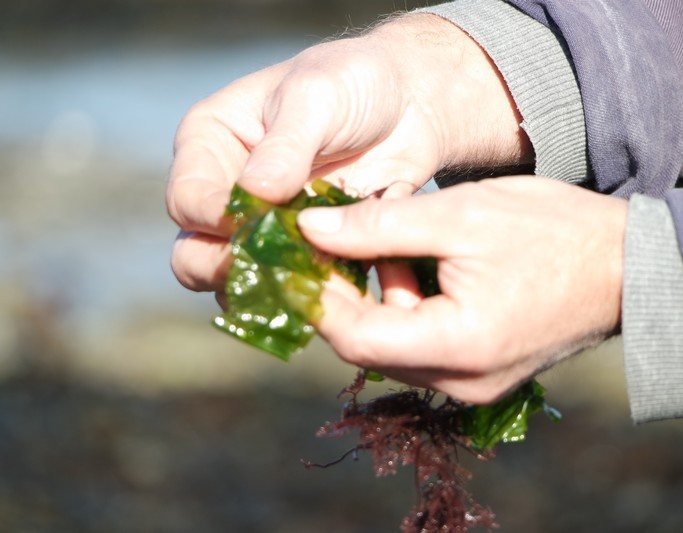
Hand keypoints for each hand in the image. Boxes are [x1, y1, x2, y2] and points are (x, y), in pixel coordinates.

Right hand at [167, 13, 531, 294]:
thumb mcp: (317, 96)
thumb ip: (286, 144)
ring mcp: (264, 227)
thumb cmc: (355, 81)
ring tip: (310, 285)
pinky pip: (294, 287)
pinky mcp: (305, 250)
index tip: (251, 226)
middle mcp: (226, 190)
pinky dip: (312, 295)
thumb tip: (256, 193)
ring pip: (242, 280)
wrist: (409, 104)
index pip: (188, 199)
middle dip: (228, 269)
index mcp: (210, 144)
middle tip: (272, 270)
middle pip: (197, 252)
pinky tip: (339, 292)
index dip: (213, 221)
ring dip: (271, 290)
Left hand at [297, 177, 627, 403]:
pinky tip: (423, 268)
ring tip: (400, 245)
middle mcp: (462, 382)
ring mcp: (473, 385)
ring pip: (393, 346)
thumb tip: (309, 228)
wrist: (628, 266)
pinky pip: (422, 348)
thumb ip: (378, 225)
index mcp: (458, 346)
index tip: (299, 250)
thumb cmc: (554, 231)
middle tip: (342, 237)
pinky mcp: (482, 375)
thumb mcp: (461, 214)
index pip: (354, 337)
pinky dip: (409, 309)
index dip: (317, 294)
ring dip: (381, 298)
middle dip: (347, 292)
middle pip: (369, 345)